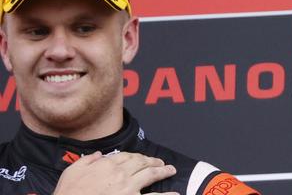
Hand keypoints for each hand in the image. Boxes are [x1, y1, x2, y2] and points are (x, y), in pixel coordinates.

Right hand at [52, 151, 177, 194]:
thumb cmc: (67, 194)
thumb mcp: (71, 173)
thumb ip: (86, 161)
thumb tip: (97, 155)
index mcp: (106, 165)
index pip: (125, 156)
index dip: (134, 156)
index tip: (139, 158)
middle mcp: (120, 174)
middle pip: (141, 163)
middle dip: (152, 161)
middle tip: (160, 162)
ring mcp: (128, 188)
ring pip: (151, 174)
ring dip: (163, 171)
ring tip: (171, 170)